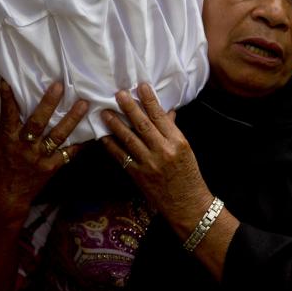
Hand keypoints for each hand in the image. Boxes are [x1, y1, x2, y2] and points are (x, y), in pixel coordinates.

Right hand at [0, 80, 88, 220]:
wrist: (5, 197)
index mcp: (6, 139)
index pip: (6, 115)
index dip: (6, 98)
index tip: (6, 81)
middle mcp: (24, 147)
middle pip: (37, 123)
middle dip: (48, 104)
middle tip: (59, 85)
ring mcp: (39, 158)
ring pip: (58, 137)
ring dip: (71, 120)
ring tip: (83, 103)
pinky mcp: (51, 167)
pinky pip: (68, 155)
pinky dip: (81, 145)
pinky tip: (93, 131)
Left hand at [101, 84, 212, 230]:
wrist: (187, 204)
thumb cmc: (188, 175)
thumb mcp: (186, 149)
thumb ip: (172, 130)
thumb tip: (165, 111)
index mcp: (177, 141)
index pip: (160, 116)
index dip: (149, 100)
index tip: (141, 86)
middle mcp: (163, 150)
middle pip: (142, 124)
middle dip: (129, 108)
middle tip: (118, 94)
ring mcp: (149, 163)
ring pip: (129, 139)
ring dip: (115, 124)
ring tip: (104, 112)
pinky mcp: (138, 175)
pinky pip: (122, 157)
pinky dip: (111, 146)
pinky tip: (103, 136)